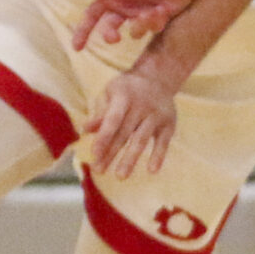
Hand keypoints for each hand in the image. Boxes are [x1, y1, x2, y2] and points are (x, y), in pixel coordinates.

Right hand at [68, 0, 206, 52]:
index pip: (92, 16)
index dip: (83, 31)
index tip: (77, 48)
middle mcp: (125, 6)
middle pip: (110, 29)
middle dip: (110, 35)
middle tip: (115, 38)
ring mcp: (142, 13)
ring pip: (135, 32)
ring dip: (140, 26)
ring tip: (150, 12)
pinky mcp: (160, 17)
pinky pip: (153, 29)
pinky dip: (156, 21)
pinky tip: (164, 8)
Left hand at [86, 61, 180, 180]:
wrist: (158, 77)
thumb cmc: (126, 90)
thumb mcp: (111, 94)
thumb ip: (100, 113)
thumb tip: (85, 130)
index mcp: (124, 96)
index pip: (113, 119)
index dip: (104, 136)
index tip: (94, 154)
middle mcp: (142, 105)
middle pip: (125, 133)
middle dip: (111, 153)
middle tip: (98, 170)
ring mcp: (156, 114)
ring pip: (142, 139)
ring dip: (131, 158)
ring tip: (120, 176)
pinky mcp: (169, 123)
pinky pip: (164, 141)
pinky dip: (158, 155)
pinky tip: (151, 171)